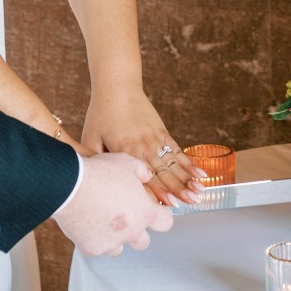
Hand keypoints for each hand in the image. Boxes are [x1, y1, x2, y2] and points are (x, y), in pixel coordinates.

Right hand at [53, 152, 173, 256]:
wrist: (69, 185)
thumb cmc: (99, 172)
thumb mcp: (126, 162)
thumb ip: (141, 171)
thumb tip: (146, 176)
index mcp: (145, 212)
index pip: (165, 223)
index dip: (160, 217)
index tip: (152, 212)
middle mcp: (132, 231)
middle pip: (143, 241)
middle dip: (135, 231)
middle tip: (122, 216)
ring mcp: (112, 243)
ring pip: (118, 249)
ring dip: (114, 238)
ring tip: (102, 221)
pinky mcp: (92, 248)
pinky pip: (96, 249)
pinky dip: (92, 239)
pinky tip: (86, 225)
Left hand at [83, 91, 201, 203]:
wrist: (117, 86)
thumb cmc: (101, 112)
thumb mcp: (91, 137)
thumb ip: (95, 159)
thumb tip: (97, 181)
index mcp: (126, 149)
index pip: (145, 175)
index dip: (158, 191)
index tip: (170, 204)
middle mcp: (144, 145)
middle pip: (164, 171)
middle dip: (179, 188)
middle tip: (193, 201)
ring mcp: (155, 138)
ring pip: (174, 162)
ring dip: (188, 177)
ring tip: (200, 191)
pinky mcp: (161, 131)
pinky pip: (177, 149)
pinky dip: (189, 162)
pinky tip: (200, 172)